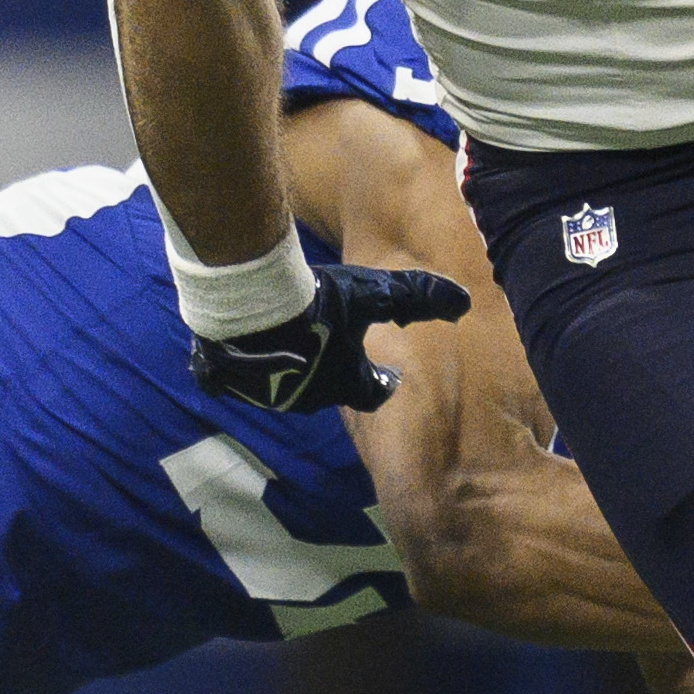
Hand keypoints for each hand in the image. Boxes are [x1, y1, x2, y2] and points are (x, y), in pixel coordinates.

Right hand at [189, 257, 470, 414]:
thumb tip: (463, 302)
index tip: (391, 377)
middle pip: (330, 391)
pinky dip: (254, 365)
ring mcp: (266, 394)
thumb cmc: (319, 303)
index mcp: (344, 385)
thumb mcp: (372, 295)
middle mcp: (308, 399)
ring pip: (288, 385)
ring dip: (297, 369)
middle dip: (338, 376)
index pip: (373, 395)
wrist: (250, 306)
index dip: (383, 384)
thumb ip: (416, 298)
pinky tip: (252, 345)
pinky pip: (243, 380)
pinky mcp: (230, 383)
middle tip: (340, 354)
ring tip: (298, 344)